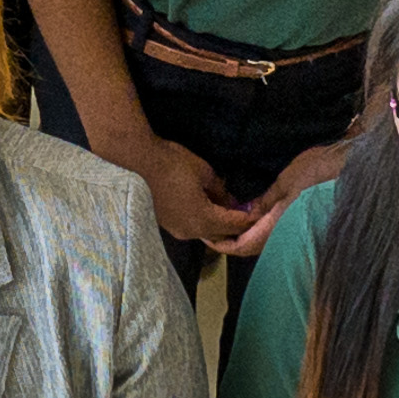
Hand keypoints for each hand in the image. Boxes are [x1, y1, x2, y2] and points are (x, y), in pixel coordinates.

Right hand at [109, 128, 250, 256]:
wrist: (137, 162)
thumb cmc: (173, 164)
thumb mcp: (205, 172)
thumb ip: (221, 191)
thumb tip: (231, 201)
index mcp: (204, 219)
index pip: (235, 225)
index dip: (250, 220)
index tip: (261, 213)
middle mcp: (191, 232)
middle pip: (221, 235)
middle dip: (236, 227)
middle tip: (246, 214)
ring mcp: (176, 230)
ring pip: (205, 234)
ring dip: (218, 226)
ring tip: (227, 211)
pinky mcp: (166, 225)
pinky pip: (191, 228)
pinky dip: (202, 222)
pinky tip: (205, 208)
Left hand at [223, 136, 349, 258]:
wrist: (349, 169)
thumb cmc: (319, 173)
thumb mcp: (286, 183)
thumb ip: (266, 202)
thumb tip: (248, 214)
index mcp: (277, 228)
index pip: (242, 246)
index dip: (221, 244)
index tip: (206, 236)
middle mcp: (285, 235)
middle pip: (251, 247)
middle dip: (231, 241)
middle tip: (212, 227)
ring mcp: (294, 232)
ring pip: (263, 242)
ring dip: (245, 235)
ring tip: (227, 222)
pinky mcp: (301, 225)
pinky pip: (274, 233)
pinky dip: (259, 229)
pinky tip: (253, 217)